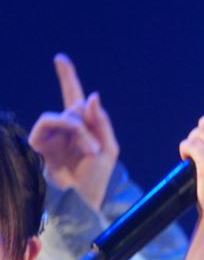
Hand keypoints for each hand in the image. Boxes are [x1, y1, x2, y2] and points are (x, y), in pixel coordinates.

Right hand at [28, 54, 118, 210]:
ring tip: (90, 150)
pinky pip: (49, 121)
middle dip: (90, 126)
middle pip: (76, 107)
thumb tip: (92, 95)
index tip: (60, 58)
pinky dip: (67, 129)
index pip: (73, 98)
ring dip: (80, 130)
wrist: (81, 201)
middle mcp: (64, 129)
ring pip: (64, 115)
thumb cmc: (96, 179)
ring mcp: (50, 135)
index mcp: (82, 129)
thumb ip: (102, 122)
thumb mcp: (109, 148)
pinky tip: (80, 147)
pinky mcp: (38, 142)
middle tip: (96, 149)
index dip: (67, 78)